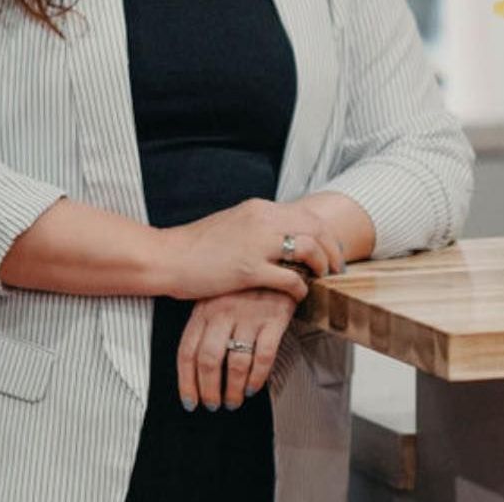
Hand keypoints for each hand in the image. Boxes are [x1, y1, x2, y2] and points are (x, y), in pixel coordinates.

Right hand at [159, 198, 345, 301]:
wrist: (167, 256)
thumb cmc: (197, 246)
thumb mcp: (233, 225)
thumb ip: (259, 227)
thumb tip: (283, 238)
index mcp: (258, 208)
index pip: (307, 214)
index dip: (326, 235)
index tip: (331, 253)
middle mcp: (261, 219)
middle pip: (315, 228)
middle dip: (332, 250)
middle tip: (336, 271)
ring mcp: (256, 243)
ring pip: (309, 248)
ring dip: (322, 267)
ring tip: (321, 281)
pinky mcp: (248, 269)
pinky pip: (290, 278)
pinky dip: (301, 287)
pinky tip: (299, 296)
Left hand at [177, 289, 294, 411]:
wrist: (274, 261)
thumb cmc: (239, 287)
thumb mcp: (212, 298)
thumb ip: (202, 327)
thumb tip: (191, 368)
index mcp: (203, 310)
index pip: (187, 351)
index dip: (187, 381)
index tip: (190, 401)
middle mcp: (223, 313)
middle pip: (209, 361)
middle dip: (209, 389)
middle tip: (213, 405)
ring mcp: (249, 316)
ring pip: (236, 363)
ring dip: (233, 390)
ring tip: (233, 401)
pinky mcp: (273, 319)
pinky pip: (263, 357)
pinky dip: (257, 377)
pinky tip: (252, 388)